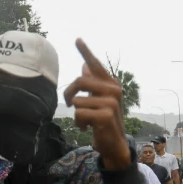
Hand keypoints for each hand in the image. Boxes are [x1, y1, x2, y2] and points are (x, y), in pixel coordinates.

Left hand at [64, 39, 129, 168]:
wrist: (113, 144)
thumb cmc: (103, 121)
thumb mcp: (97, 101)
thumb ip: (93, 84)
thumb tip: (85, 66)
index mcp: (110, 84)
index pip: (95, 65)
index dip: (85, 52)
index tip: (77, 39)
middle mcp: (113, 89)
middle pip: (79, 81)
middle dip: (69, 93)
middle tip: (69, 104)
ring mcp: (111, 101)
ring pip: (77, 101)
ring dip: (76, 114)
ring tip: (86, 120)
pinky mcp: (107, 115)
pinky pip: (79, 113)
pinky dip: (79, 123)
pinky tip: (88, 127)